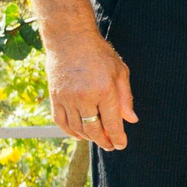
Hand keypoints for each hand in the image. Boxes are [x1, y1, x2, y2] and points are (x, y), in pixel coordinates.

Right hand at [46, 25, 135, 151]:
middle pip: (93, 129)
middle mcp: (84, 97)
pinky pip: (60, 121)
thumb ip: (126, 98)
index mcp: (104, 91)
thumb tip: (131, 120)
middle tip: (110, 146)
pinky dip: (69, 131)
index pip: (112, 123)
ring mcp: (67, 98)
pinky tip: (79, 134)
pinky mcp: (55, 97)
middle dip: (103, 141)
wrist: (70, 40)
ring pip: (77, 128)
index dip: (117, 137)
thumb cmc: (99, 54)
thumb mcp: (120, 72)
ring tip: (97, 139)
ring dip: (88, 137)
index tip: (121, 145)